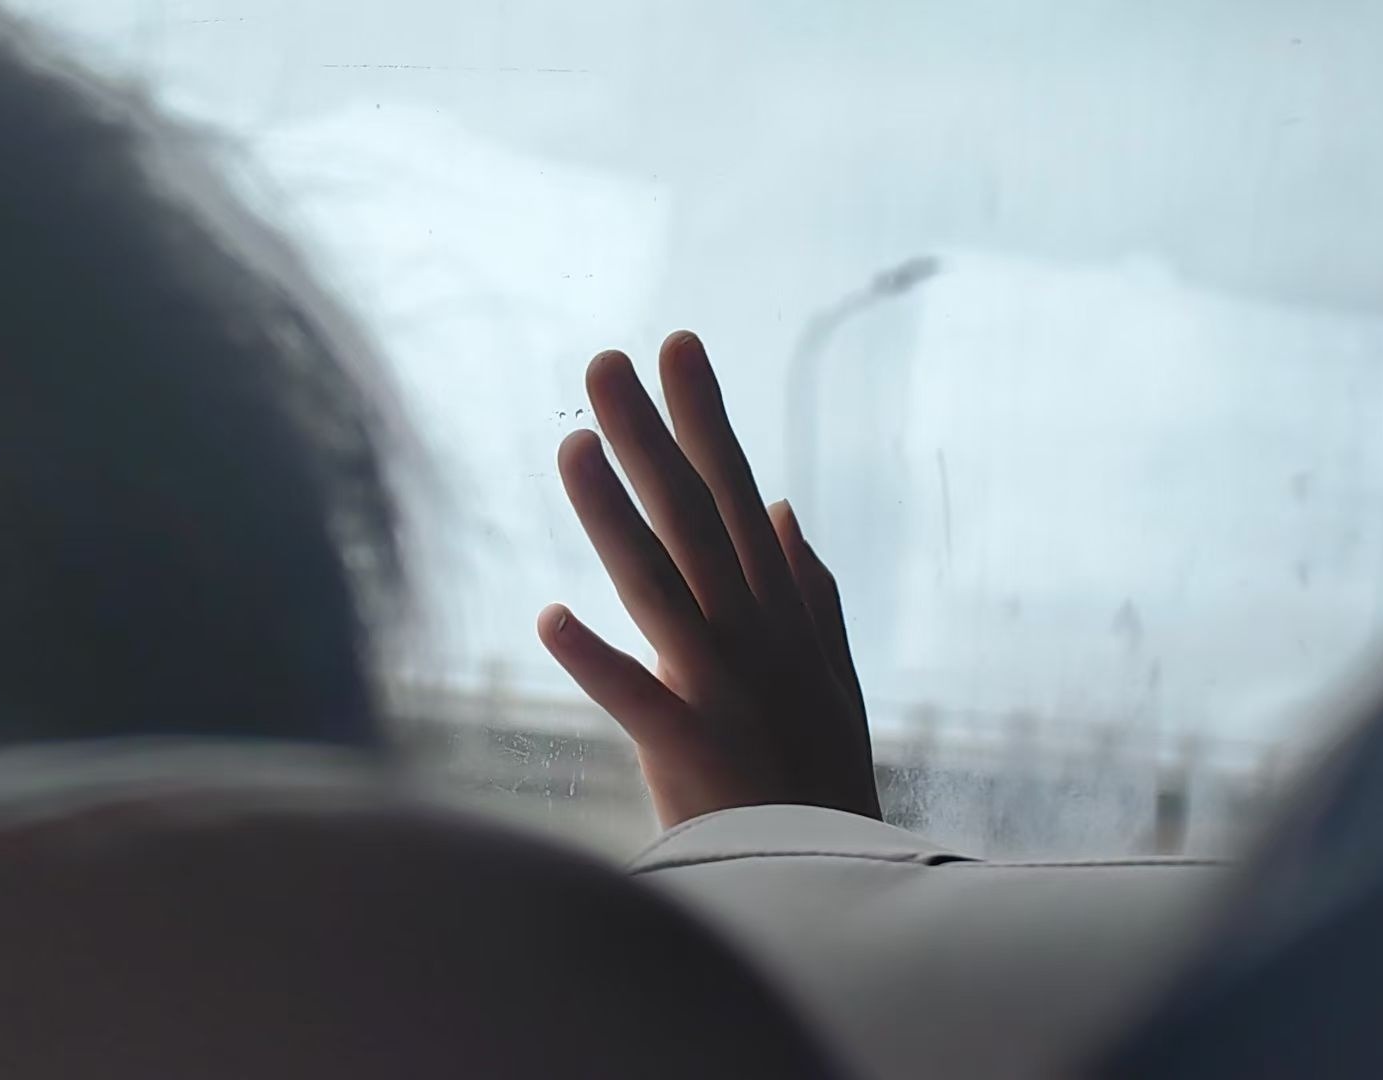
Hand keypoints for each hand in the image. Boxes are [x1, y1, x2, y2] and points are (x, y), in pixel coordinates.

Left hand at [538, 330, 879, 827]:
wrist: (835, 888)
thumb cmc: (818, 780)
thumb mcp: (830, 675)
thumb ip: (805, 588)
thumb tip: (779, 508)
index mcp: (780, 613)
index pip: (733, 494)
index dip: (704, 417)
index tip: (677, 343)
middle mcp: (754, 636)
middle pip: (694, 519)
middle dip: (651, 435)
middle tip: (604, 362)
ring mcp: (727, 690)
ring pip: (661, 585)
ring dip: (613, 515)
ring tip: (570, 448)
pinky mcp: (695, 751)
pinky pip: (638, 699)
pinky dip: (594, 660)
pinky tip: (547, 617)